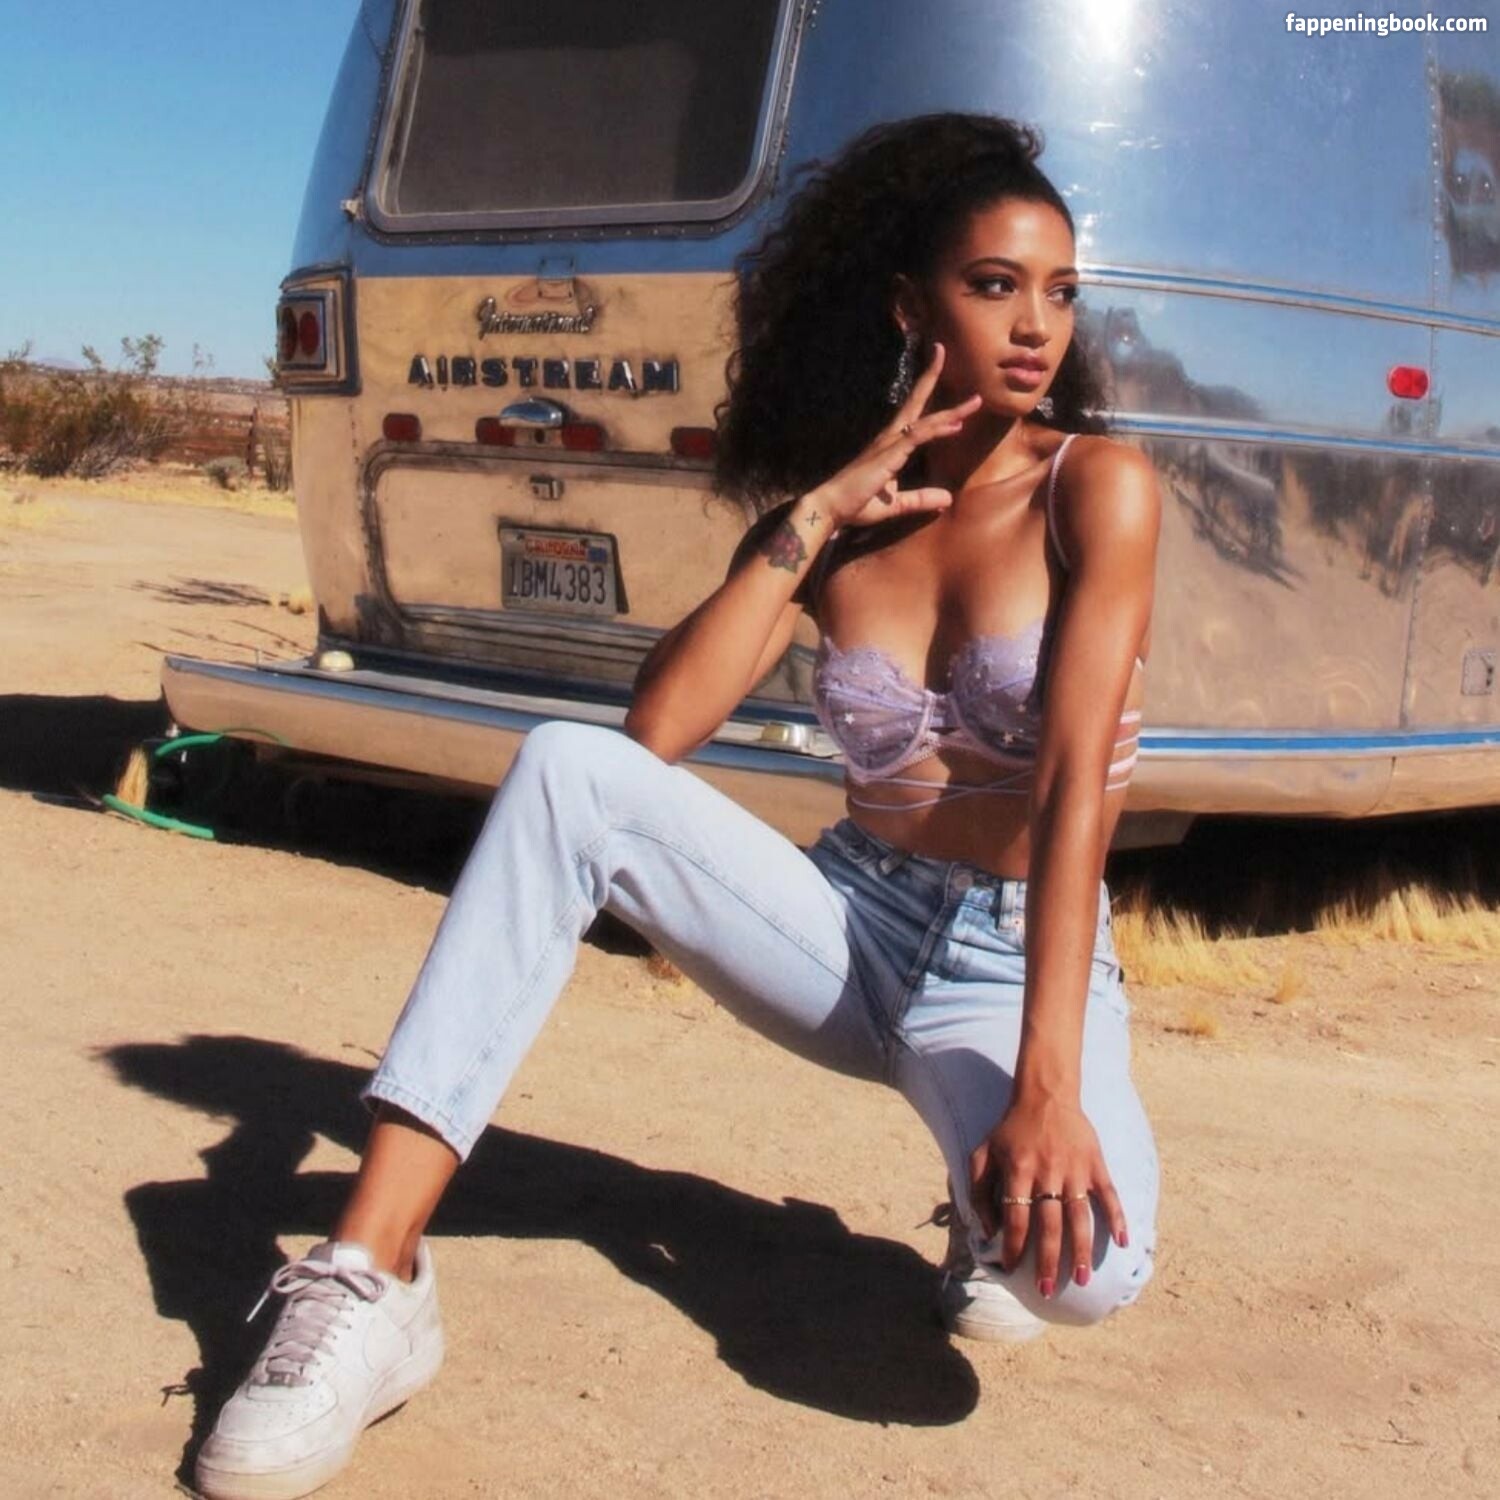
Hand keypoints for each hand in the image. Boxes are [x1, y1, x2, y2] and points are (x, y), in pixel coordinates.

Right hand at [809, 342, 981, 528]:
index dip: (933, 405)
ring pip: (925, 420)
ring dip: (951, 410)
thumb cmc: (856, 505)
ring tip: (975, 400)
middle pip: (915, 402)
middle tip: (941, 350)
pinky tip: (956, 423)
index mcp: (889, 446)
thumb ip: (920, 500)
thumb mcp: (895, 504)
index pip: (914, 417)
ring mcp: (888, 444)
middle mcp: (889, 438)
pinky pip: (917, 437)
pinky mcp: (889, 455)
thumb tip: (947, 499)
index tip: (960, 402)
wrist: (831, 509)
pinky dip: (937, 429)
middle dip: (930, 376)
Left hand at [968, 1088, 1128, 1298]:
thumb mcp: (983, 1154)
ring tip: (1082, 1280)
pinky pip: (1109, 1194)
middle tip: (1048, 1291)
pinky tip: (1123, 1242)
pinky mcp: (1095, 1163)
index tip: (1013, 1269)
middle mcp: (1047, 1173)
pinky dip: (1118, 1217)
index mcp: (1018, 1171)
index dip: (1014, 1247)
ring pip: (1079, 1217)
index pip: (1016, 1219)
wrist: (1045, 1096)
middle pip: (1048, 1226)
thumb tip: (987, 1230)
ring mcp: (1074, 1169)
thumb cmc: (1010, 1129)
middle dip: (1047, 1261)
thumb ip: (979, 1191)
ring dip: (1080, 1250)